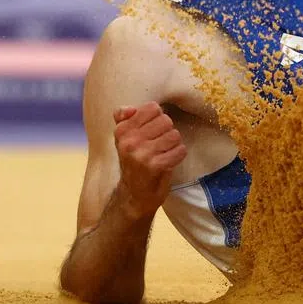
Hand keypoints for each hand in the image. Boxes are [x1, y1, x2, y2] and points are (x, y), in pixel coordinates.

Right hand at [112, 102, 185, 218]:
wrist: (133, 195)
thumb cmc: (133, 162)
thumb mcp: (124, 139)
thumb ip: (124, 119)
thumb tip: (130, 108)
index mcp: (122, 130)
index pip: (153, 108)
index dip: (158, 118)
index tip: (153, 130)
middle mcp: (129, 141)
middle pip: (166, 120)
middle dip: (168, 131)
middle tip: (160, 144)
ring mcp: (142, 154)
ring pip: (175, 135)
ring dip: (174, 144)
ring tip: (164, 153)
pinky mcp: (155, 166)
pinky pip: (180, 150)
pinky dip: (178, 155)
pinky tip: (169, 161)